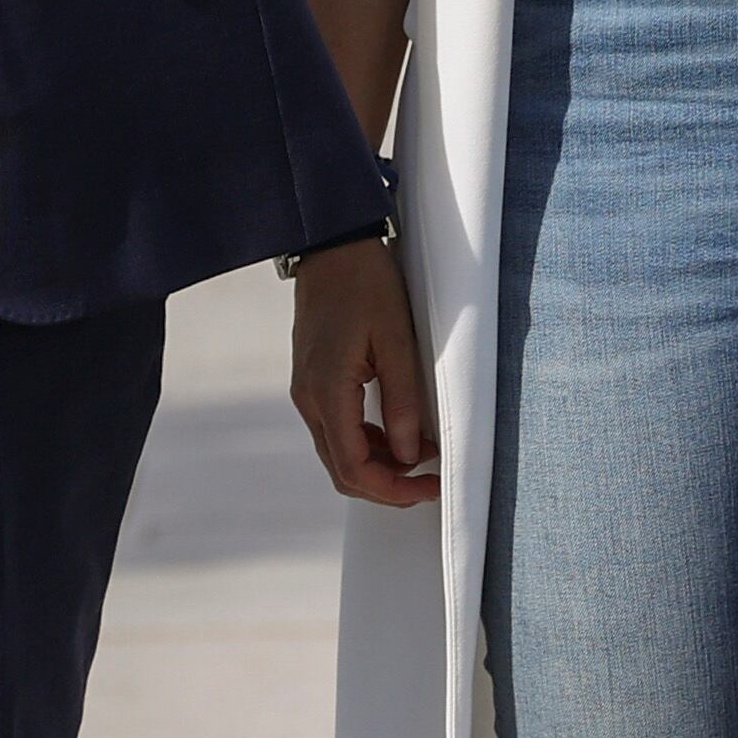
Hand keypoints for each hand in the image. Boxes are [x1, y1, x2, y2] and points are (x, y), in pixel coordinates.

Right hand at [286, 237, 438, 508]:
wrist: (332, 247)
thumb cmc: (364, 283)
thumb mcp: (396, 340)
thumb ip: (403, 401)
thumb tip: (411, 455)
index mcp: (327, 391)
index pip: (354, 468)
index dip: (393, 491)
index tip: (429, 487)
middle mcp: (309, 399)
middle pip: (343, 471)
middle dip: (387, 485)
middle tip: (429, 481)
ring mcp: (307, 391)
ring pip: (339, 453)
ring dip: (379, 464)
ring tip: (422, 452)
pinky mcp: (313, 382)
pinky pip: (337, 430)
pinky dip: (367, 442)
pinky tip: (398, 431)